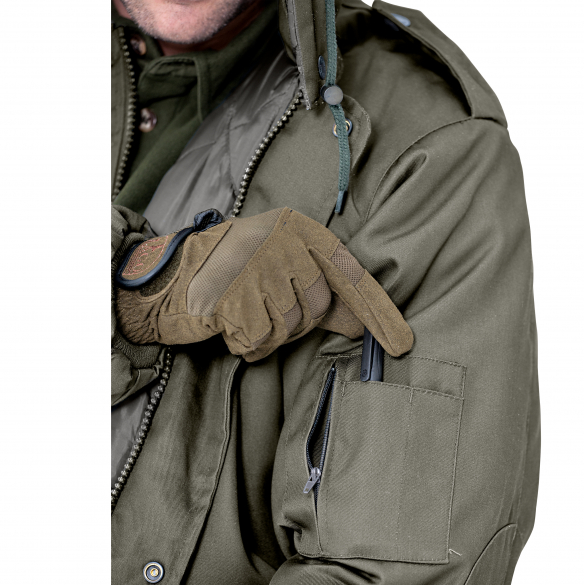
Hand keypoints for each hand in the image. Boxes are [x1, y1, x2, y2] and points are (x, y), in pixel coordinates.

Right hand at [115, 207, 412, 361]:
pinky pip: (258, 341)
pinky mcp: (229, 294)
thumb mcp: (281, 272)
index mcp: (297, 229)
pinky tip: (228, 324)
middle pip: (316, 308)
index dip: (377, 310)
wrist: (170, 274)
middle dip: (294, 322)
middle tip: (262, 309)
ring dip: (267, 334)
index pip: (350, 273)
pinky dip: (245, 344)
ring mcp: (253, 265)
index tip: (400, 342)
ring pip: (288, 327)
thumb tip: (361, 325)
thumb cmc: (234, 274)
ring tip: (242, 313)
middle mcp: (279, 241)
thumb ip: (324, 296)